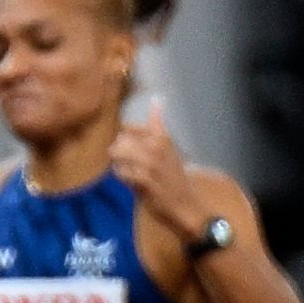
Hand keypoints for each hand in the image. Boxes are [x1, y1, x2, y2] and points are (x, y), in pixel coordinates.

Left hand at [108, 110, 208, 233]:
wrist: (185, 204)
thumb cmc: (174, 175)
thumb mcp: (169, 145)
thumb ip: (158, 125)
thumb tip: (157, 99)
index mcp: (162, 136)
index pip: (129, 127)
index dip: (124, 139)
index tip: (132, 151)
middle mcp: (156, 146)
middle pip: (120, 140)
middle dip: (119, 153)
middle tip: (129, 164)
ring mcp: (150, 163)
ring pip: (118, 154)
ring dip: (120, 165)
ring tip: (130, 173)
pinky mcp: (144, 179)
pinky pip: (120, 172)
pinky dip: (123, 178)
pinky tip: (132, 183)